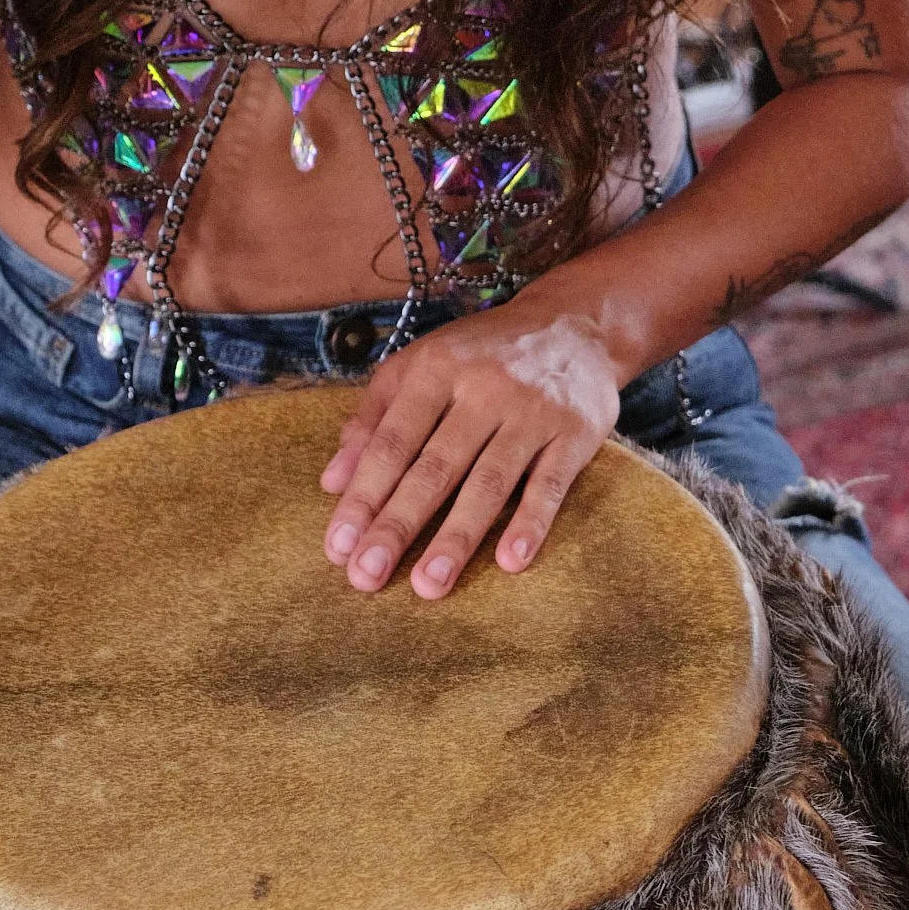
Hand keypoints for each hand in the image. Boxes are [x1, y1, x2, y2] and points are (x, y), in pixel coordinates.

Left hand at [320, 308, 619, 594]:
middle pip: (434, 468)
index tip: (339, 546)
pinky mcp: (575, 433)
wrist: (575, 324)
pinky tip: (511, 561)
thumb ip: (374, 418)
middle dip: (398, 525)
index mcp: (436, 369)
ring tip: (428, 585)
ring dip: (457, 538)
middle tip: (367, 576)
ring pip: (488, 482)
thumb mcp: (422, 365)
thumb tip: (332, 482)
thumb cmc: (483, 355)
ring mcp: (532, 412)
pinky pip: (550, 485)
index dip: (363, 495)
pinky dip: (531, 523)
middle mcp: (483, 388)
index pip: (392, 442)